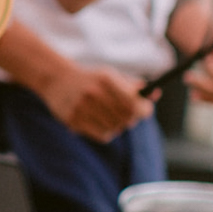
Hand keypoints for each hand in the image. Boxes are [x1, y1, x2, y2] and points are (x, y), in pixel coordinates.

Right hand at [38, 64, 152, 143]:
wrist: (56, 79)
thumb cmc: (90, 79)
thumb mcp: (110, 76)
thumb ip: (132, 85)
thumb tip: (156, 93)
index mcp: (105, 79)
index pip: (134, 103)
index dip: (144, 110)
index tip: (145, 110)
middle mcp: (93, 93)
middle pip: (127, 118)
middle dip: (131, 118)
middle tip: (129, 114)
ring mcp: (81, 108)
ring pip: (116, 128)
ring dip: (118, 125)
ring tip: (110, 116)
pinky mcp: (73, 120)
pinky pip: (103, 135)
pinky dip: (106, 132)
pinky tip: (100, 122)